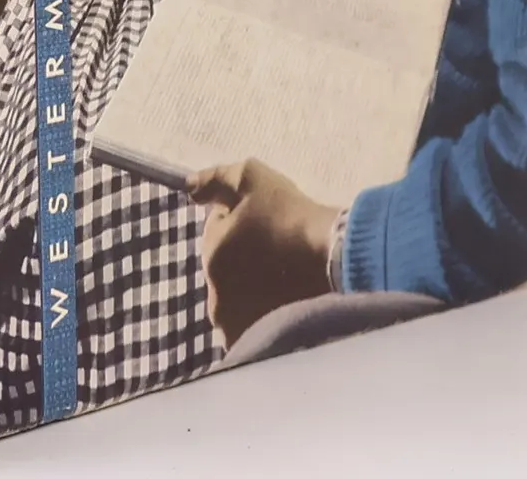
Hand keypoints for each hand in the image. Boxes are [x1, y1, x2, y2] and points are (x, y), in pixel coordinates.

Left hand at [188, 157, 339, 347]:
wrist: (337, 260)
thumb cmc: (293, 217)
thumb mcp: (252, 178)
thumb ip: (214, 180)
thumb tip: (190, 186)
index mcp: (212, 254)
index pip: (217, 231)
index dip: (242, 222)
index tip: (268, 223)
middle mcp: (216, 296)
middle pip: (226, 269)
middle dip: (245, 260)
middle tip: (280, 253)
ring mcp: (235, 327)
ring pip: (238, 302)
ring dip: (253, 292)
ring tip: (286, 282)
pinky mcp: (256, 348)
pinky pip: (252, 331)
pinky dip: (263, 320)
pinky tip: (286, 308)